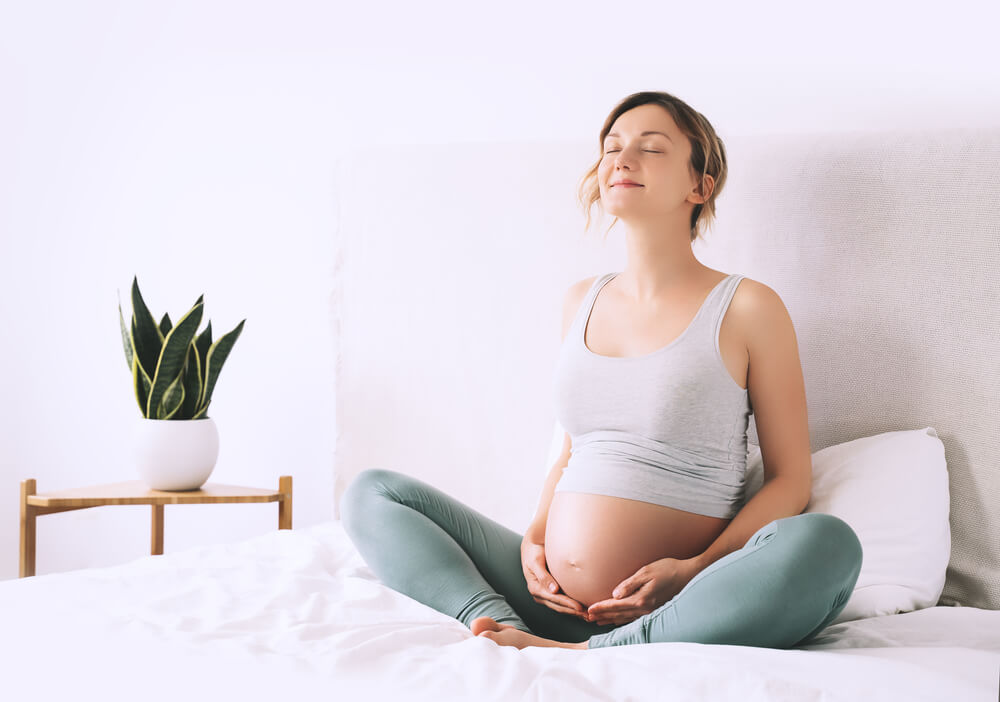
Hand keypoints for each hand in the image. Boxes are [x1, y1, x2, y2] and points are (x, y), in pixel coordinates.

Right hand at [521, 537, 588, 618]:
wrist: (530, 547)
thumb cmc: (533, 552)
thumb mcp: (536, 562)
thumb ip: (544, 576)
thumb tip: (554, 590)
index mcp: (535, 588)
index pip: (555, 599)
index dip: (568, 604)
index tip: (580, 608)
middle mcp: (539, 594)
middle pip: (559, 606)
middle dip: (573, 612)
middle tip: (588, 615)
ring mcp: (544, 595)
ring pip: (560, 607)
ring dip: (573, 612)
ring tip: (587, 615)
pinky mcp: (549, 593)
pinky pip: (561, 603)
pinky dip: (571, 607)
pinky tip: (580, 609)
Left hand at [586, 557, 701, 626]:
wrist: (688, 575)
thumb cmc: (667, 569)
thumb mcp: (647, 571)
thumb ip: (630, 583)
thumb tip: (614, 594)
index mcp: (641, 599)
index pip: (616, 605)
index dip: (601, 607)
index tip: (589, 610)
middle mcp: (644, 608)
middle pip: (618, 613)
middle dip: (603, 615)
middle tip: (588, 617)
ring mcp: (650, 611)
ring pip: (625, 617)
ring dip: (611, 618)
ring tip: (598, 620)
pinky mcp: (654, 609)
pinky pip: (634, 617)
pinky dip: (623, 619)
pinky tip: (618, 619)